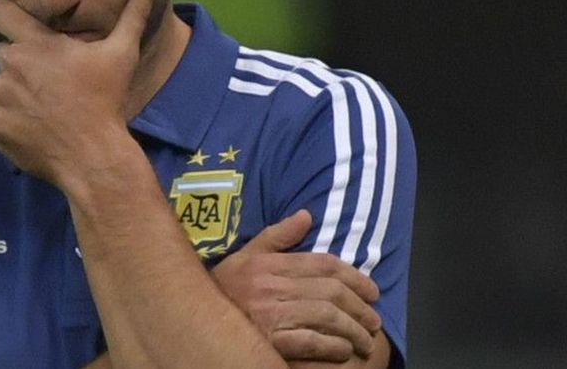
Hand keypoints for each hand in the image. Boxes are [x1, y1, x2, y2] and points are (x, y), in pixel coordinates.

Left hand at [0, 0, 163, 187]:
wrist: (93, 156)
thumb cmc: (107, 101)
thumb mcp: (123, 52)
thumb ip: (135, 9)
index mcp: (35, 43)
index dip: (5, 16)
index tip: (19, 28)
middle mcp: (10, 65)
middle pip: (2, 52)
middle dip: (20, 61)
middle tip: (48, 80)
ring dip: (13, 91)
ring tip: (43, 106)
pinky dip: (6, 118)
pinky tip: (32, 126)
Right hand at [210, 210, 382, 361]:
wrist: (193, 318)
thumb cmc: (224, 288)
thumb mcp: (246, 256)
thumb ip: (277, 237)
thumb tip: (306, 215)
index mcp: (268, 264)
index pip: (322, 265)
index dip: (354, 277)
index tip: (373, 291)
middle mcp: (271, 286)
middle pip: (329, 292)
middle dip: (359, 306)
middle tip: (373, 320)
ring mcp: (270, 315)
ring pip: (325, 317)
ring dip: (352, 330)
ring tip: (365, 340)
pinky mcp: (269, 342)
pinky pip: (310, 342)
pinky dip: (332, 347)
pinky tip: (343, 351)